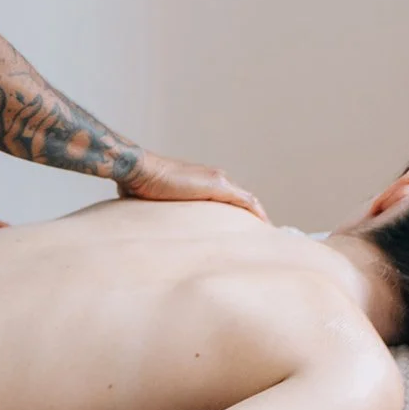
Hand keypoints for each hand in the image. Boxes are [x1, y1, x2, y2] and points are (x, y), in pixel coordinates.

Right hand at [119, 151, 270, 221]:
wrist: (140, 170)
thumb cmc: (142, 186)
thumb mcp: (158, 203)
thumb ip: (165, 211)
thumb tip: (154, 227)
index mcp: (203, 181)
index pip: (230, 198)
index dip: (241, 213)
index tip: (246, 231)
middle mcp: (215, 177)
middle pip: (242, 199)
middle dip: (253, 217)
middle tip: (261, 238)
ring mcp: (218, 180)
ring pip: (247, 200)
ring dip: (258, 216)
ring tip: (268, 236)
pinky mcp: (218, 185)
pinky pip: (246, 201)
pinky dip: (257, 212)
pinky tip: (265, 226)